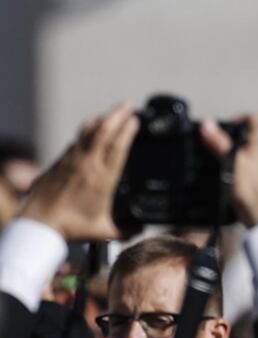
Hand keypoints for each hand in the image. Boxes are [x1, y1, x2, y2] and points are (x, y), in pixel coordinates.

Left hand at [18, 103, 138, 240]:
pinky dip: (87, 130)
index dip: (127, 130)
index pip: (118, 147)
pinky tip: (91, 128)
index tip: (135, 119)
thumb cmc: (70, 227)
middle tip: (129, 105)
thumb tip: (140, 231)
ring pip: (88, 132)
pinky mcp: (59, 162)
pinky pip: (76, 140)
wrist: (39, 223)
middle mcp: (87, 165)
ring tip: (113, 111)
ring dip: (102, 119)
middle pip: (104, 131)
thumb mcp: (103, 232)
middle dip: (117, 115)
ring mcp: (71, 161)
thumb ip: (125, 231)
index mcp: (102, 178)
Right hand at [200, 115, 257, 227]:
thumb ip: (219, 142)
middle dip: (232, 136)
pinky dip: (238, 164)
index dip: (240, 117)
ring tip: (220, 159)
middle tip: (218, 143)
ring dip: (234, 151)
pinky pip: (250, 165)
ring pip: (250, 150)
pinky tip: (227, 174)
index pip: (256, 119)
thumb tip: (208, 124)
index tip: (225, 126)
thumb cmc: (252, 190)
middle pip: (251, 134)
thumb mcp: (231, 162)